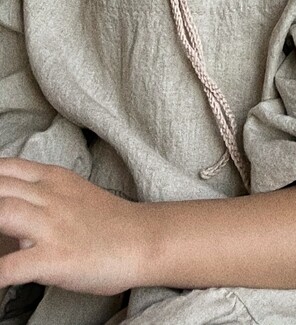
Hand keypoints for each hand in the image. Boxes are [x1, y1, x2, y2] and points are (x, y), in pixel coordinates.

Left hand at [0, 158, 147, 296]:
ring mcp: (52, 227)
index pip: (5, 168)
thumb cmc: (106, 221)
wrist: (143, 238)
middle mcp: (49, 197)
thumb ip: (38, 194)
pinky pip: (13, 267)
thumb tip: (7, 207)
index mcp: (53, 179)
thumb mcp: (72, 194)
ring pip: (2, 213)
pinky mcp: (55, 258)